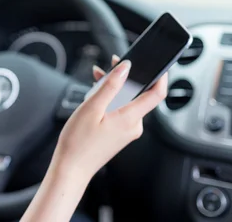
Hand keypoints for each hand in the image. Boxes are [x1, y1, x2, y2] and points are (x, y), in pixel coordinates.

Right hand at [52, 55, 167, 181]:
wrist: (71, 168)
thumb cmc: (78, 143)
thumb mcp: (91, 107)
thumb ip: (110, 85)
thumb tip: (125, 68)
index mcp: (130, 118)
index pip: (157, 94)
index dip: (160, 76)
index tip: (157, 63)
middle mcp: (133, 126)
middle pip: (139, 95)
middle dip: (126, 77)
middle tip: (112, 64)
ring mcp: (126, 131)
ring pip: (127, 102)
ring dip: (115, 88)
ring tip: (97, 79)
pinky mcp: (118, 134)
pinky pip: (120, 111)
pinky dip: (111, 100)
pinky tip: (96, 96)